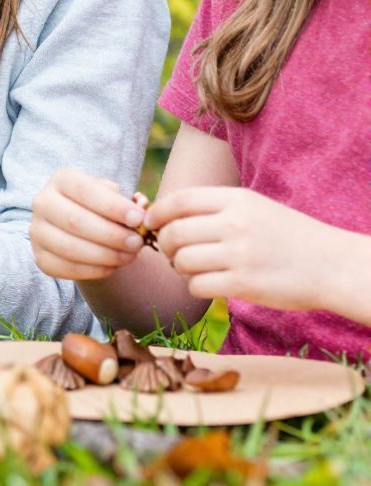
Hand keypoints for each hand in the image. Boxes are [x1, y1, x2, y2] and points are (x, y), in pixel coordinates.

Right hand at [29, 168, 145, 281]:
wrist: (85, 229)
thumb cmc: (104, 209)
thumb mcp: (114, 197)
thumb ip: (127, 202)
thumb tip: (140, 212)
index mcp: (62, 180)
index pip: (84, 190)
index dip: (112, 206)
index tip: (138, 219)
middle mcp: (43, 203)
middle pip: (74, 220)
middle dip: (111, 234)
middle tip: (137, 242)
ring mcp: (37, 231)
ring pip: (69, 247)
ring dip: (105, 255)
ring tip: (130, 256)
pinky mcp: (41, 257)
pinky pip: (66, 268)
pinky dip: (94, 270)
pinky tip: (114, 266)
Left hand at [152, 186, 352, 312]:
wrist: (333, 265)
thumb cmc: (288, 236)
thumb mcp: (254, 207)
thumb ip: (213, 208)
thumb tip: (162, 215)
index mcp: (236, 199)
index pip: (178, 200)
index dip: (157, 213)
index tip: (152, 224)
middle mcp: (235, 223)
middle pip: (173, 232)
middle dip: (164, 244)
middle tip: (173, 253)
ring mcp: (239, 254)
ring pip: (180, 260)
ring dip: (180, 267)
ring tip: (196, 268)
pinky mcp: (243, 284)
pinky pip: (196, 285)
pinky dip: (196, 286)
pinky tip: (211, 284)